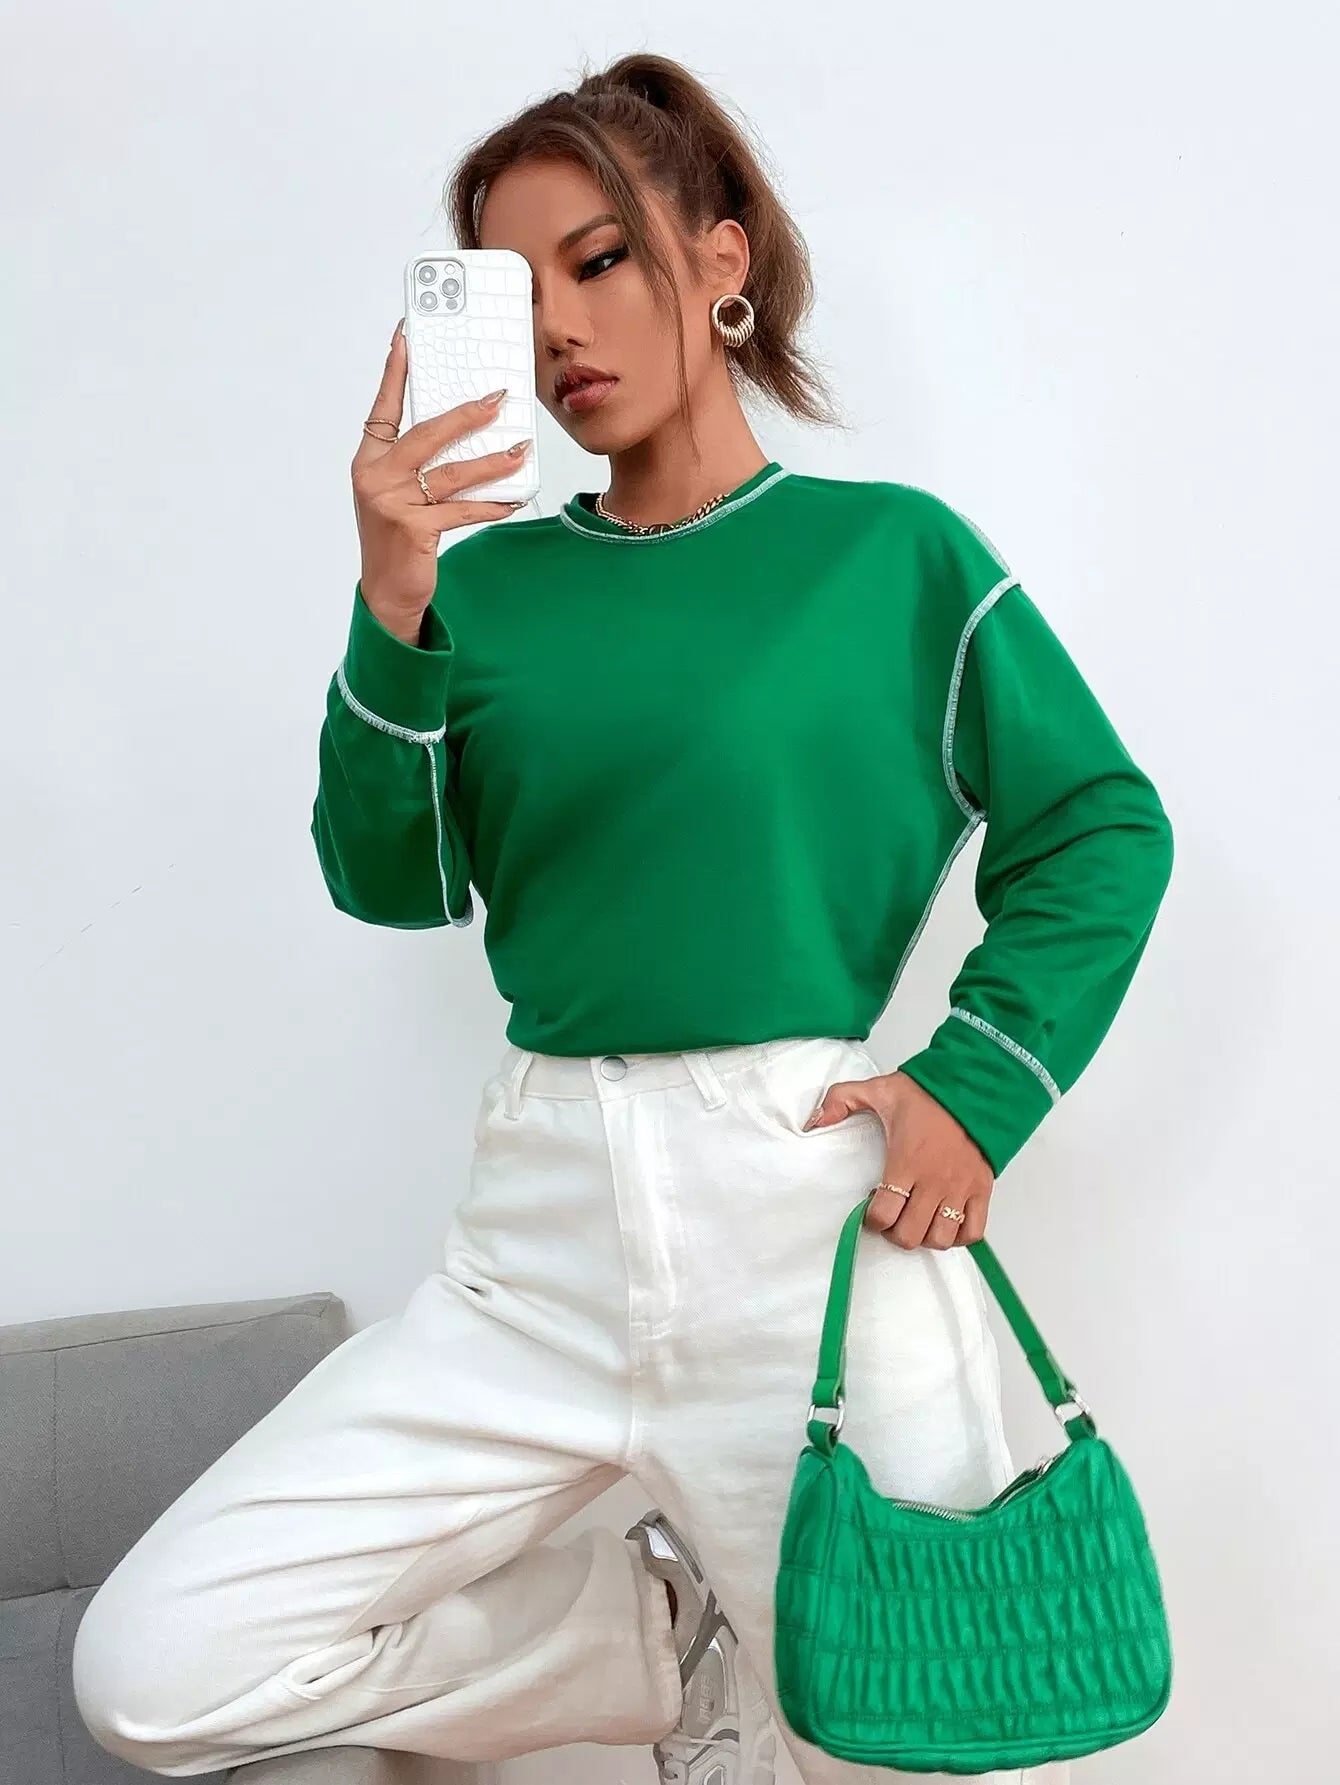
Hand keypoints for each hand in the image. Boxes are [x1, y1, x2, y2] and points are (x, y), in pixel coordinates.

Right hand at [350, 318, 533, 631]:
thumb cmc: (395, 538)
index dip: (396, 372)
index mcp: (368, 460)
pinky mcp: (414, 529)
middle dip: (466, 414)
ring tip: (520, 452)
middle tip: (498, 399)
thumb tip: (462, 428)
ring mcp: (392, 503)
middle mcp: (375, 477)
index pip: (385, 407)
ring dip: (491, 462)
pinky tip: (513, 500)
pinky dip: (491, 505)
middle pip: (427, 433)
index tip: (407, 336)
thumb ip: (415, 462)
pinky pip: (463, 510)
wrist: (386, 592)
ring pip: (452, 473)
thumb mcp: (395, 493)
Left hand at [803, 1069, 994, 1249]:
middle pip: (909, 1235)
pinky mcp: (982, 1189)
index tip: (870, 1208)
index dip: (871, 1219)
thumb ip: (840, 1100)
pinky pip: (973, 1231)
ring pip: (940, 1238)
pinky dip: (958, 1236)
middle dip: (894, 1232)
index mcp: (906, 1162)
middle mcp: (934, 1181)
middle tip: (891, 1217)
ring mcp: (960, 1188)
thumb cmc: (928, 1092)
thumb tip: (814, 1121)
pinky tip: (945, 1223)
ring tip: (916, 1220)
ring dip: (924, 1236)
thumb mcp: (877, 1090)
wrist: (973, 1084)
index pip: (884, 1215)